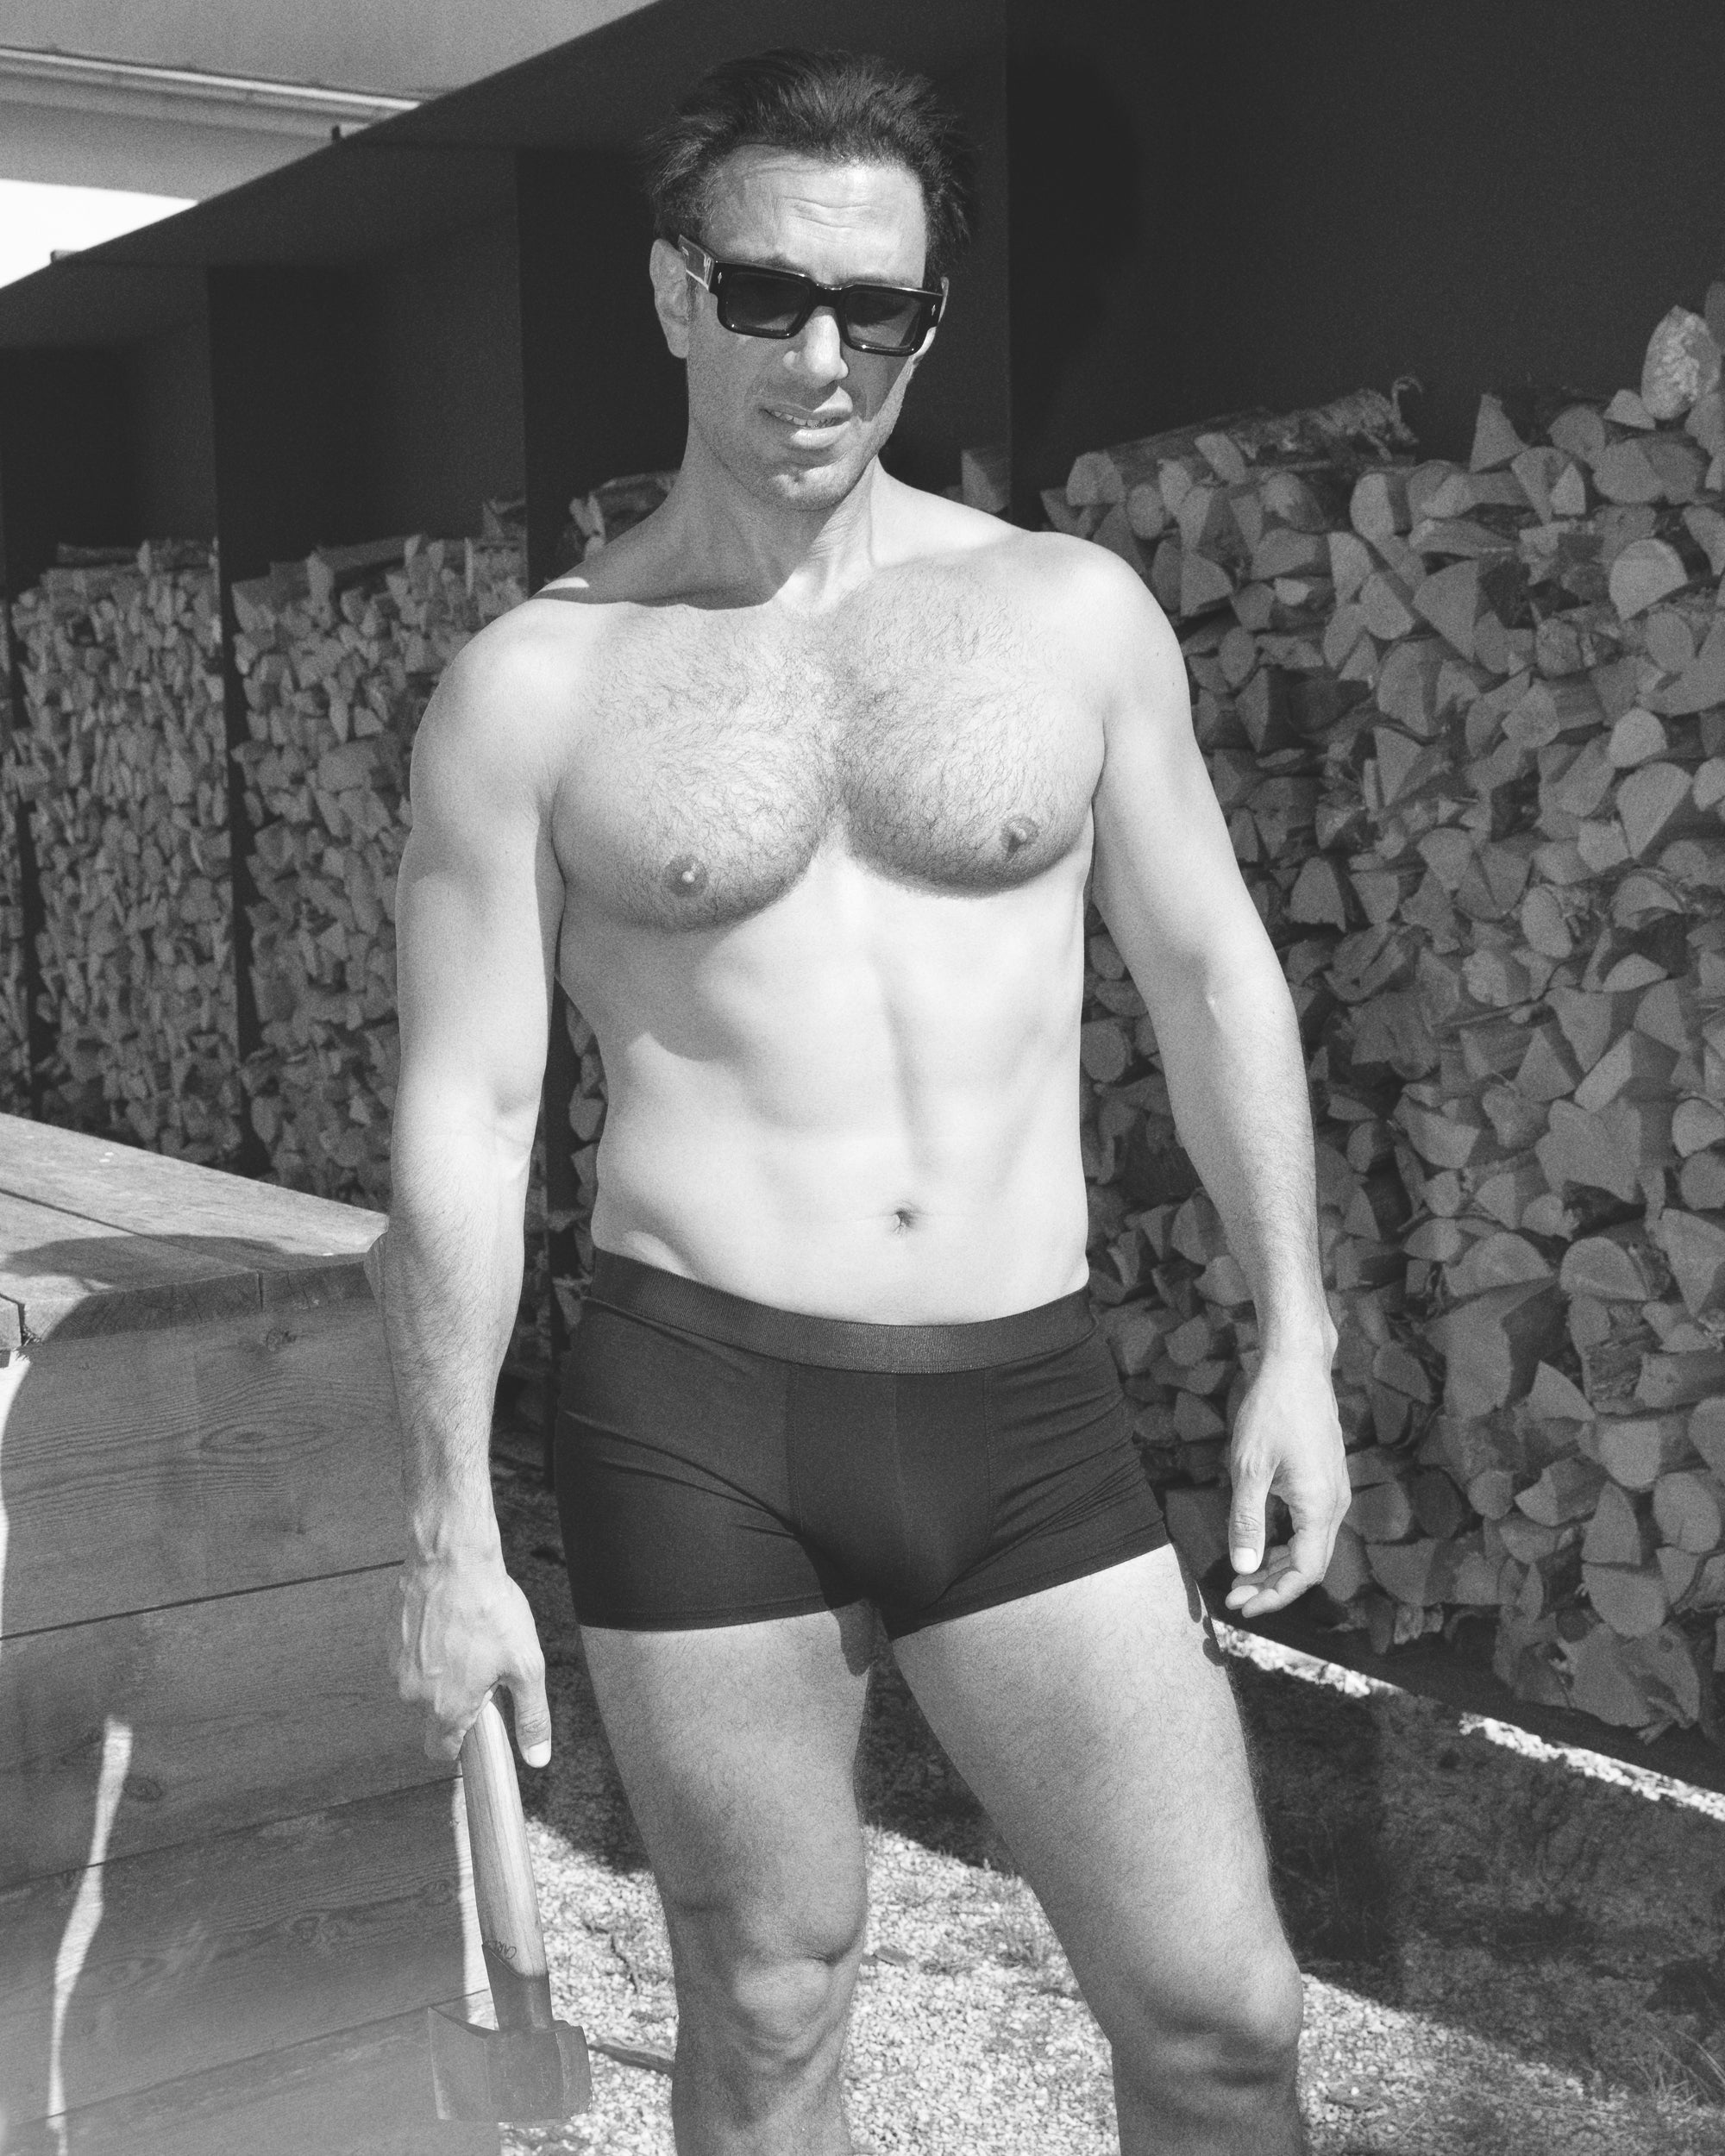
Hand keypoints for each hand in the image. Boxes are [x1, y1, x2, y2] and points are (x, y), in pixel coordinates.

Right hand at [393, 1545, 552, 1766]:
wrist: (452, 1557)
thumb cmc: (490, 1609)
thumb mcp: (526, 1665)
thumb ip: (531, 1716)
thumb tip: (538, 1758)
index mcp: (445, 1707)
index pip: (440, 1750)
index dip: (461, 1743)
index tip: (479, 1721)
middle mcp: (412, 1692)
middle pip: (432, 1713)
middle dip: (456, 1698)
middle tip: (484, 1665)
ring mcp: (395, 1663)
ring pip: (420, 1682)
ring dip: (441, 1670)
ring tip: (469, 1637)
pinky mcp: (390, 1636)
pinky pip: (409, 1654)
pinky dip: (427, 1645)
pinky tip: (450, 1621)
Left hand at [1222, 1345, 1349, 1619]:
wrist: (1298, 1366)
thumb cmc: (1271, 1410)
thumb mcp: (1249, 1468)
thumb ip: (1247, 1521)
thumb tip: (1243, 1569)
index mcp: (1319, 1506)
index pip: (1304, 1572)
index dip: (1274, 1596)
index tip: (1241, 1606)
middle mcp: (1335, 1503)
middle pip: (1310, 1565)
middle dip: (1273, 1586)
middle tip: (1234, 1595)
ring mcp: (1334, 1491)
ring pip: (1311, 1546)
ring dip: (1278, 1566)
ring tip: (1243, 1576)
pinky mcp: (1327, 1480)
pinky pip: (1311, 1527)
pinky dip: (1286, 1543)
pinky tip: (1261, 1543)